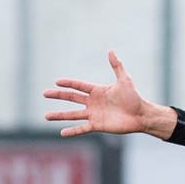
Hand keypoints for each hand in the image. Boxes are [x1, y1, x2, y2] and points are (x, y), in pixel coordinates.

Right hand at [43, 50, 174, 138]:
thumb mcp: (125, 80)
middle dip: (58, 96)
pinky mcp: (97, 125)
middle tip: (44, 93)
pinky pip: (82, 128)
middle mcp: (93, 102)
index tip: (56, 82)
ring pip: (73, 115)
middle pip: (72, 98)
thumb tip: (111, 51)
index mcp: (97, 91)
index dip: (68, 83)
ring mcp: (94, 114)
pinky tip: (62, 132)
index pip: (79, 86)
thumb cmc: (134, 97)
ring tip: (46, 116)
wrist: (140, 115)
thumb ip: (117, 66)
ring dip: (59, 116)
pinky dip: (73, 131)